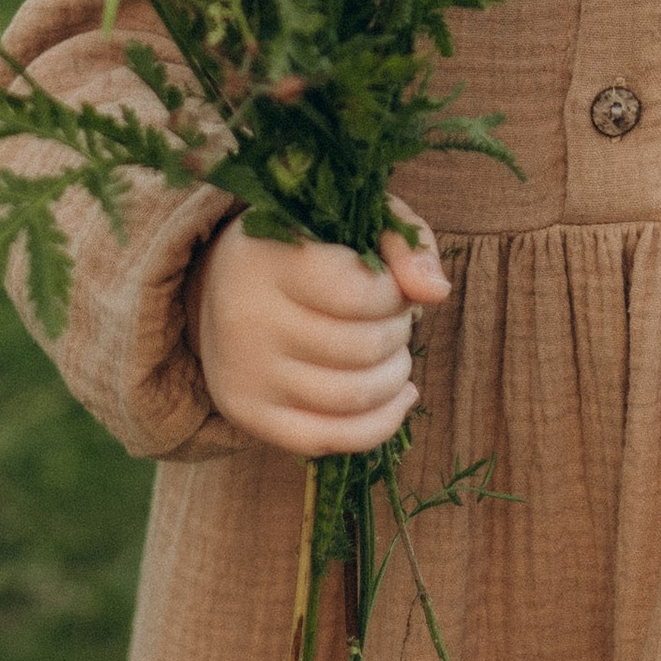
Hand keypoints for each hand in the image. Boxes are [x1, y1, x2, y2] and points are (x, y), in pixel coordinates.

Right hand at [193, 217, 451, 455]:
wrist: (225, 286)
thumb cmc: (307, 247)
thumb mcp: (354, 221)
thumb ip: (405, 242)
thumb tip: (436, 292)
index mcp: (268, 258)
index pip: (361, 294)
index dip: (395, 296)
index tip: (391, 288)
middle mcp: (247, 318)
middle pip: (362, 349)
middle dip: (398, 334)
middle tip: (395, 320)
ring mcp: (245, 374)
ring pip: (352, 398)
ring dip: (395, 377)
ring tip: (393, 354)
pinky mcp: (249, 415)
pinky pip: (330, 439)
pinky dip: (380, 424)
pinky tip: (398, 396)